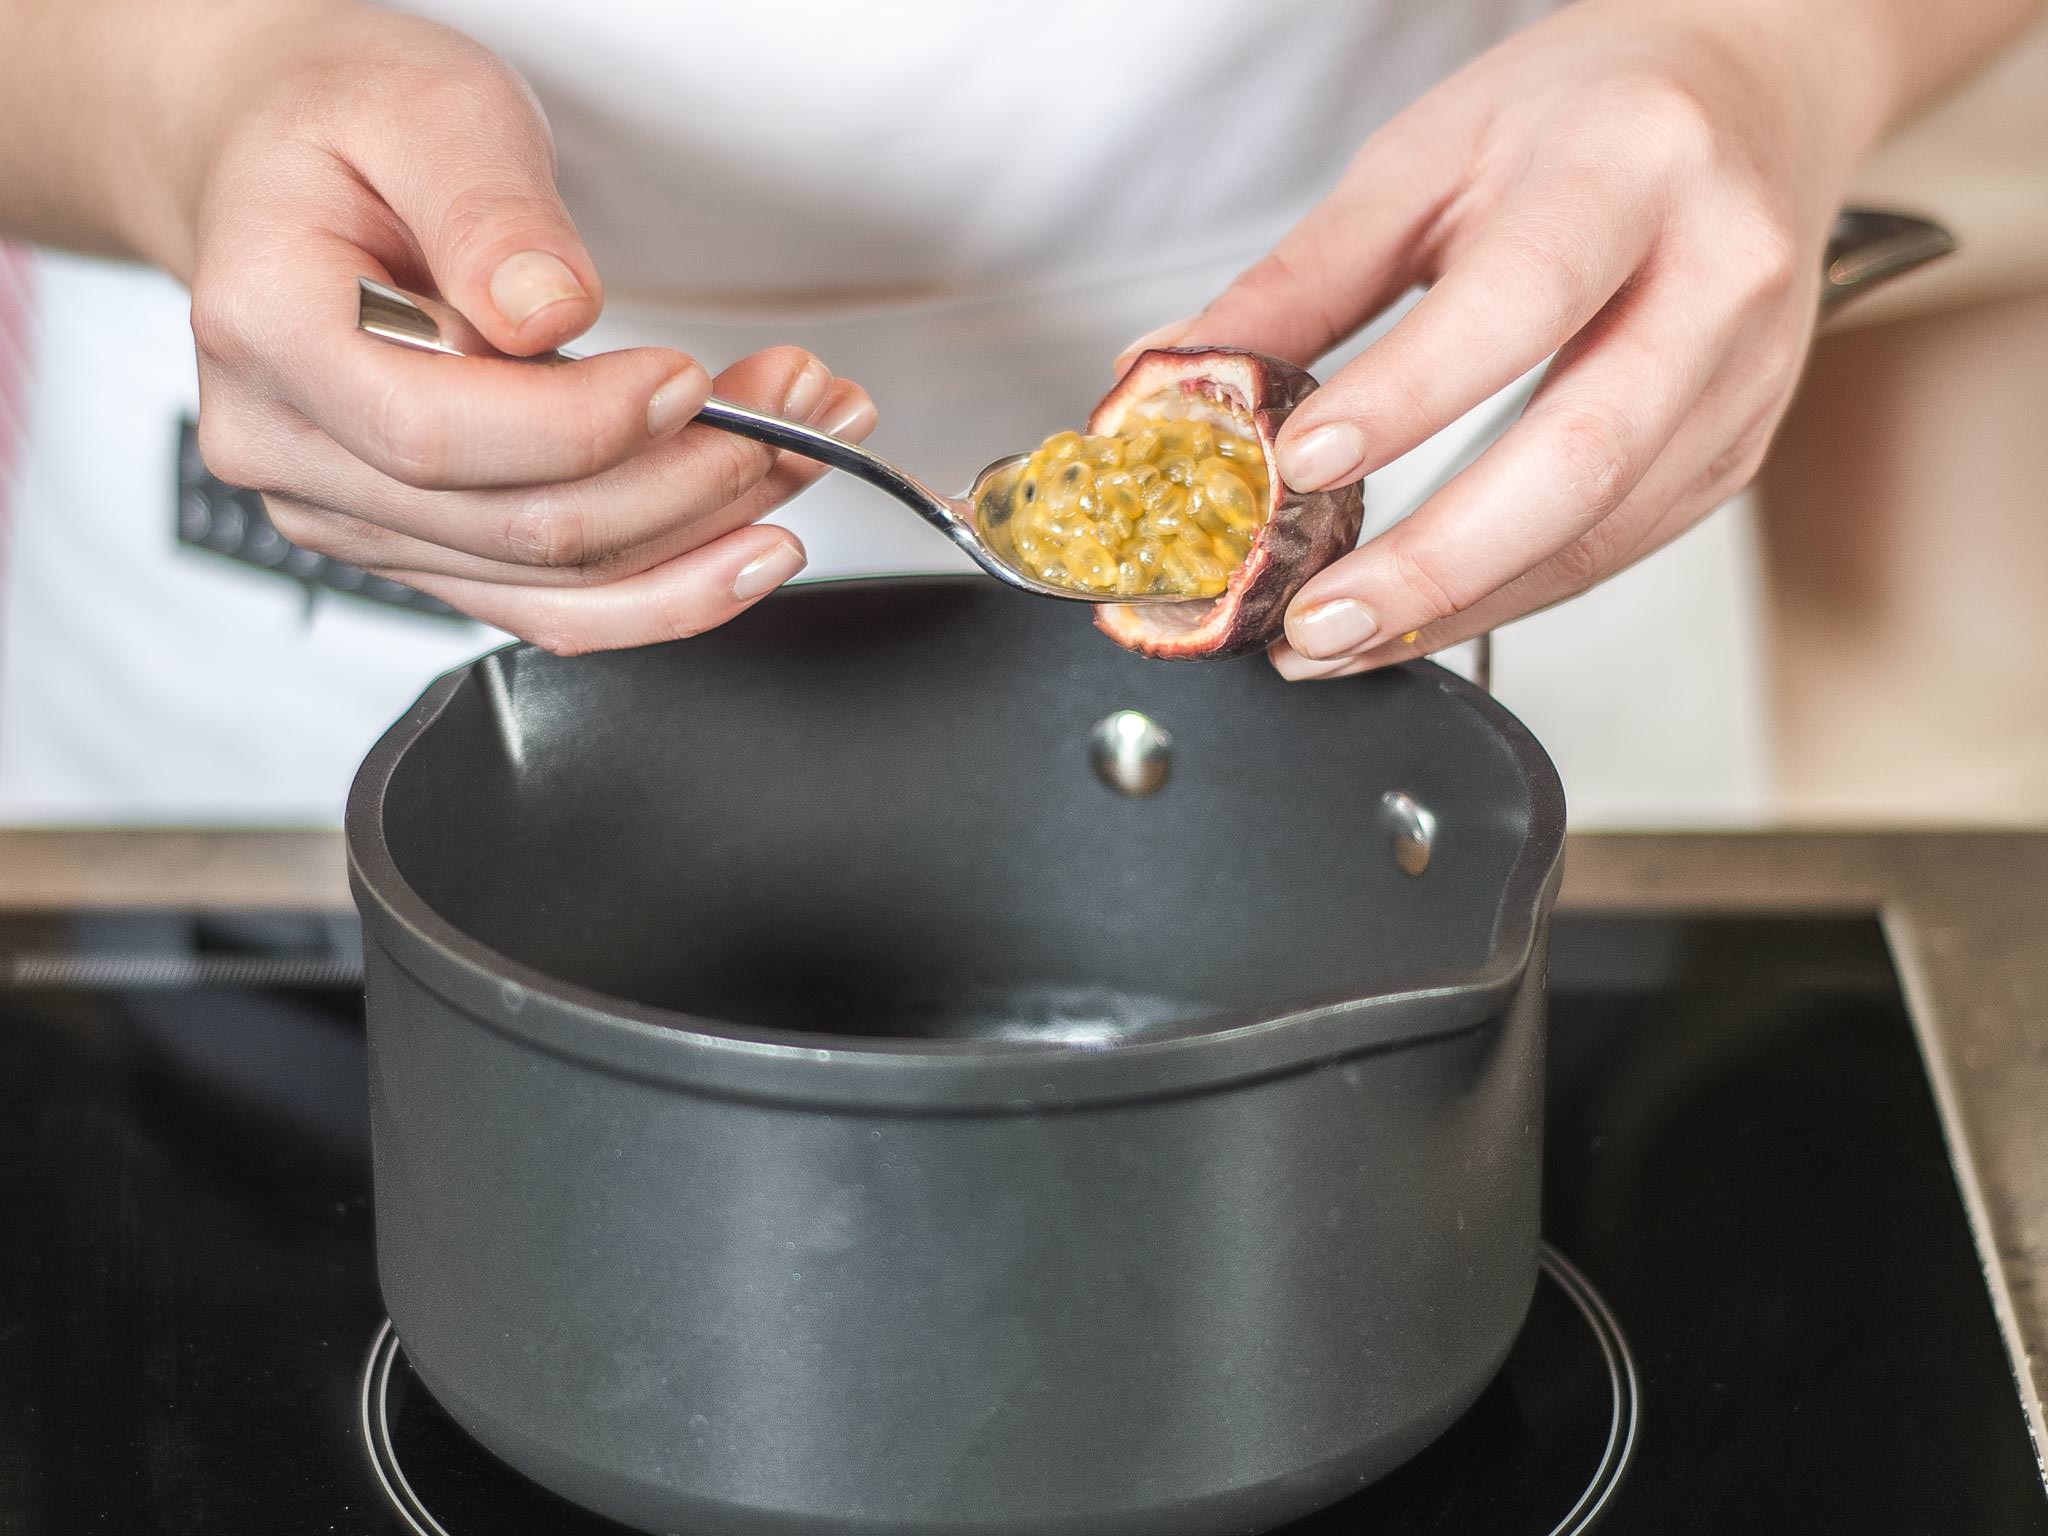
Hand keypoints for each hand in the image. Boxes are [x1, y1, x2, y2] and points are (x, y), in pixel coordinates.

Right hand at [182, 6, 871, 652]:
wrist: (290, 166)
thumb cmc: (350, 126)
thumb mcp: (427, 108)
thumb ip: (489, 209)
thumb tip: (549, 314)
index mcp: (268, 333)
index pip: (440, 436)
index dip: (588, 428)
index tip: (691, 379)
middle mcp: (290, 451)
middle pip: (522, 527)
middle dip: (690, 478)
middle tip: (798, 406)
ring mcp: (352, 518)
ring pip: (557, 585)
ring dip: (705, 533)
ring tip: (805, 454)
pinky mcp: (419, 549)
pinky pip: (552, 608)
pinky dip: (667, 586)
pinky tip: (749, 548)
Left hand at [1122, 0, 1888, 678]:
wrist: (1752, 94)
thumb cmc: (1582, 113)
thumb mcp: (1426, 156)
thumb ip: (1303, 276)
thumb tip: (1177, 373)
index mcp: (1632, 166)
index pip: (1517, 302)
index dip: (1407, 398)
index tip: (1298, 464)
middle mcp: (1721, 273)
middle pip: (1583, 456)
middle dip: (1434, 562)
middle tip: (1314, 619)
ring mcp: (1745, 375)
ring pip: (1602, 531)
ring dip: (1458, 607)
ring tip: (1336, 639)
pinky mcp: (1737, 447)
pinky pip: (1617, 549)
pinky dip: (1506, 597)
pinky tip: (1416, 615)